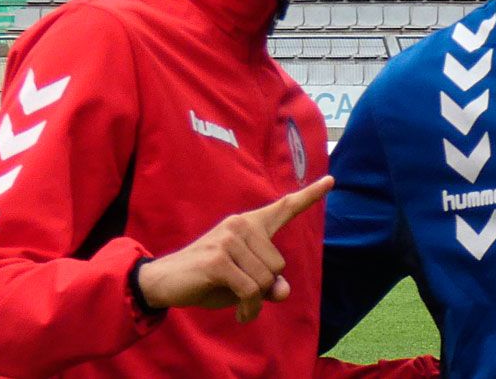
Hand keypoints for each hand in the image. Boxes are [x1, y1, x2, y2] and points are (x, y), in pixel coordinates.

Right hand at [137, 175, 333, 322]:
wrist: (165, 281)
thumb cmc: (209, 280)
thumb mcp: (245, 283)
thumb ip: (269, 285)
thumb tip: (283, 291)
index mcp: (249, 225)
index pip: (284, 208)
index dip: (310, 196)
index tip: (331, 181)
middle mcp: (241, 225)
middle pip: (278, 266)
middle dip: (263, 287)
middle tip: (241, 292)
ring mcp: (229, 239)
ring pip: (265, 280)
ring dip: (255, 302)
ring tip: (238, 303)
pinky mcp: (219, 259)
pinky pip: (251, 291)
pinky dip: (248, 309)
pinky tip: (239, 313)